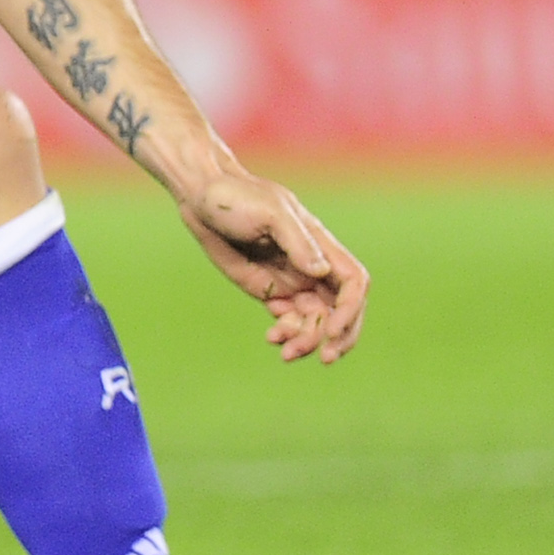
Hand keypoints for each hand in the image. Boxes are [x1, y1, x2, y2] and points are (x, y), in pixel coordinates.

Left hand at [173, 166, 368, 363]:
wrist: (200, 198)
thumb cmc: (235, 197)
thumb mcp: (269, 212)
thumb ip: (297, 242)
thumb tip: (320, 272)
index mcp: (320, 246)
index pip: (353, 282)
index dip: (350, 309)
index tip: (331, 330)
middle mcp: (311, 267)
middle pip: (341, 309)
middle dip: (338, 337)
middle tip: (323, 358)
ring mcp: (291, 281)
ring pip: (315, 321)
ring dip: (307, 341)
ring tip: (285, 352)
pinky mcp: (268, 291)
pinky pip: (289, 321)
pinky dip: (286, 334)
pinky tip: (272, 338)